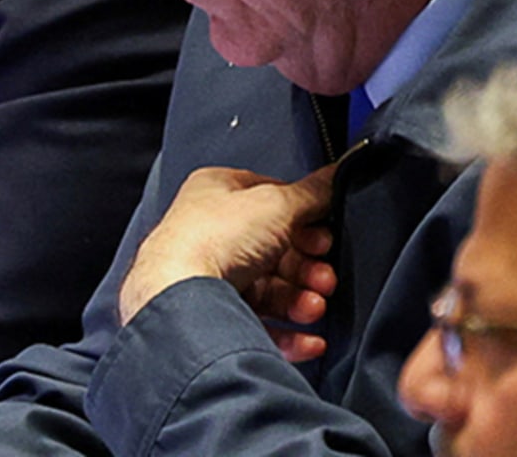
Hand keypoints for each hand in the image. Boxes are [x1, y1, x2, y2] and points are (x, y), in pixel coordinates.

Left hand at [118, 164, 336, 361]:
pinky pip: (259, 327)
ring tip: (315, 307)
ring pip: (270, 291)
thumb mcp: (276, 203)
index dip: (304, 218)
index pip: (271, 202)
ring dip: (301, 301)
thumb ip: (312, 193)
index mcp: (217, 193)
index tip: (326, 234)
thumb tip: (336, 176)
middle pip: (275, 251)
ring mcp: (210, 278)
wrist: (181, 298)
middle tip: (325, 277)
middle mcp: (210, 233)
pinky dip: (289, 335)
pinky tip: (311, 340)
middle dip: (307, 268)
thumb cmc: (212, 240)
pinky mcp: (214, 317)